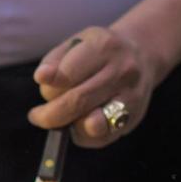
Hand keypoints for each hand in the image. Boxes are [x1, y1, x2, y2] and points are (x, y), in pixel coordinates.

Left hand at [28, 26, 168, 147]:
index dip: (49, 84)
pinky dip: (83, 136)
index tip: (40, 85)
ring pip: (93, 123)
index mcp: (104, 46)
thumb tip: (43, 78)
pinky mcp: (133, 118)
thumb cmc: (98, 52)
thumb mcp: (76, 44)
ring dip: (68, 125)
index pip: (69, 73)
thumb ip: (55, 61)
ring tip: (59, 121)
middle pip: (78, 101)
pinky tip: (77, 125)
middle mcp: (121, 71)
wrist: (143, 55)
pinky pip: (102, 137)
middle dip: (51, 114)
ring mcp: (131, 96)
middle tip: (37, 116)